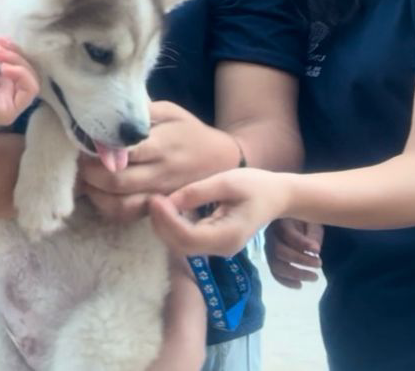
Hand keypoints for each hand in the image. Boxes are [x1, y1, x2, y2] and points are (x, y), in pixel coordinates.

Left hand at [0, 38, 37, 125]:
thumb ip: (0, 48)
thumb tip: (10, 41)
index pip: (21, 68)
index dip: (16, 53)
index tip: (0, 43)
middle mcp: (4, 97)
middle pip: (28, 74)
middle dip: (17, 56)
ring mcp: (7, 107)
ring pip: (32, 81)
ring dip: (19, 63)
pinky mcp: (7, 112)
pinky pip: (30, 90)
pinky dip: (22, 74)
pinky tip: (4, 68)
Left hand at [76, 101, 240, 222]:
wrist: (221, 159)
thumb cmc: (189, 131)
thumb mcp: (169, 111)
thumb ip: (140, 112)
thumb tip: (107, 109)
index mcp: (161, 145)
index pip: (124, 151)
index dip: (98, 148)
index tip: (84, 139)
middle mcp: (160, 174)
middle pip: (115, 180)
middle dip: (88, 171)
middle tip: (78, 159)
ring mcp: (158, 194)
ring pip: (118, 203)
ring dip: (94, 192)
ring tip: (83, 177)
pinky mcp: (156, 208)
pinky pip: (127, 215)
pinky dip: (106, 207)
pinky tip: (97, 192)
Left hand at [147, 168, 290, 256]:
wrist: (278, 196)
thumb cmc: (256, 186)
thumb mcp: (227, 182)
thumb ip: (198, 192)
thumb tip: (170, 200)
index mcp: (228, 235)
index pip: (188, 237)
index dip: (167, 220)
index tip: (155, 199)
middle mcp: (221, 248)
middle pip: (181, 245)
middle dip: (162, 224)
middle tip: (151, 198)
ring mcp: (217, 248)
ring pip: (181, 245)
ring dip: (164, 226)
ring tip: (156, 202)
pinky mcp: (213, 242)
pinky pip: (187, 239)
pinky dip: (172, 226)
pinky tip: (166, 208)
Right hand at [265, 218, 322, 288]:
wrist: (293, 220)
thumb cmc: (305, 220)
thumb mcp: (312, 221)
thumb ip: (312, 233)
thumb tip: (314, 250)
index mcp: (280, 220)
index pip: (286, 233)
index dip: (301, 242)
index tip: (317, 250)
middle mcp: (269, 234)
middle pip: (279, 250)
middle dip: (300, 260)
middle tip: (319, 264)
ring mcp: (268, 247)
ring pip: (275, 264)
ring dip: (295, 273)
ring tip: (314, 277)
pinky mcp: (270, 258)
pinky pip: (274, 272)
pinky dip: (286, 281)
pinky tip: (300, 285)